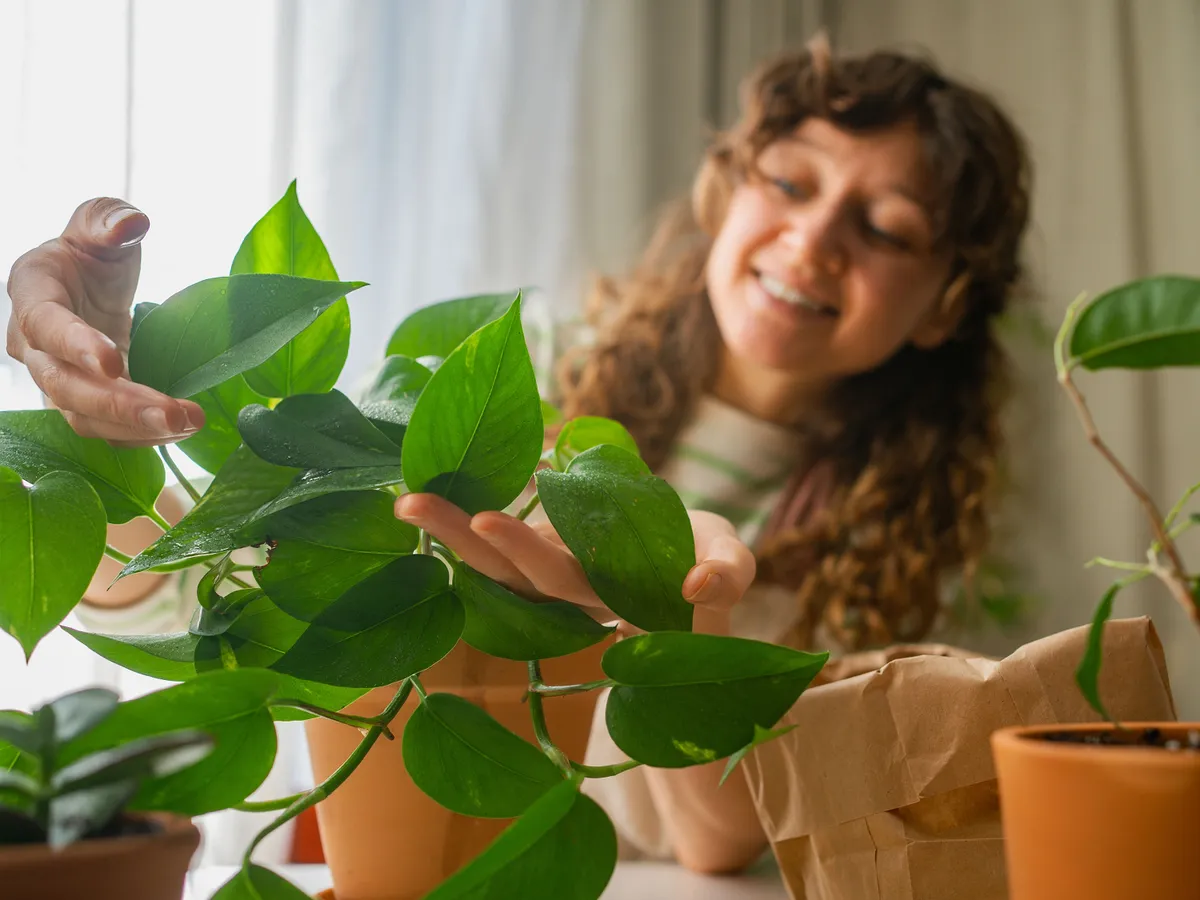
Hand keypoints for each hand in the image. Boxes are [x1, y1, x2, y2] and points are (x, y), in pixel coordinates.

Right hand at [6, 198, 203, 445]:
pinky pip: (106, 429)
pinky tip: (181, 430)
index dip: (75, 345)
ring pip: (84, 418)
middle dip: (119, 404)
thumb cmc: (91, 251)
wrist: (87, 285)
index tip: (113, 361)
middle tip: (173, 412)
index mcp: (33, 292)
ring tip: (189, 422)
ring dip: (137, 427)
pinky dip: (142, 435)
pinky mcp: (85, 402)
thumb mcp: (99, 222)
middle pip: (65, 386)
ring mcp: (57, 379)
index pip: (45, 325)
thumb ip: (109, 219)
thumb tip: (132, 222)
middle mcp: (33, 345)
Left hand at [394, 494, 755, 634]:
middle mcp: (565, 589)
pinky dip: (460, 519)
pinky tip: (426, 491)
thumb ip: (727, 576)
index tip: (487, 518)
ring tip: (404, 500)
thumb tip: (698, 584)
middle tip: (410, 503)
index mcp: (606, 593)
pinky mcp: (541, 546)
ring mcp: (549, 568)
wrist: (691, 566)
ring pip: (491, 559)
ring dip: (447, 531)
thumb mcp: (731, 565)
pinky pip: (494, 539)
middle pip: (504, 569)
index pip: (557, 579)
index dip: (522, 550)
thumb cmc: (710, 565)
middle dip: (460, 537)